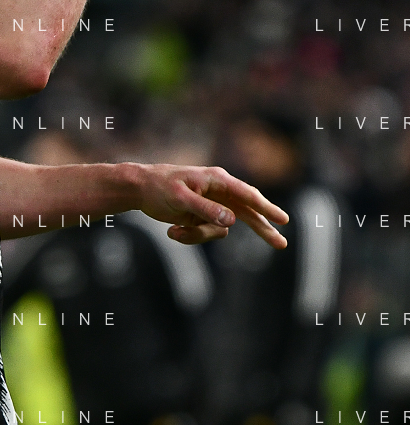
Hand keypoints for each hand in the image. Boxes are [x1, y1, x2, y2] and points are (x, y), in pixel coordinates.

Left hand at [133, 163, 288, 246]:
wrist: (140, 189)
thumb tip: (232, 221)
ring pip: (221, 229)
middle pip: (247, 213)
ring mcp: (212, 205)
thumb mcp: (180, 199)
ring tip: (175, 231)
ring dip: (199, 236)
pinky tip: (172, 230)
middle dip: (261, 228)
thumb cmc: (159, 187)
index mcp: (217, 180)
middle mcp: (219, 192)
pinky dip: (190, 237)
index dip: (266, 208)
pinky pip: (206, 234)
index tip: (283, 220)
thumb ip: (205, 209)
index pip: (247, 195)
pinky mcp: (203, 216)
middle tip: (281, 244)